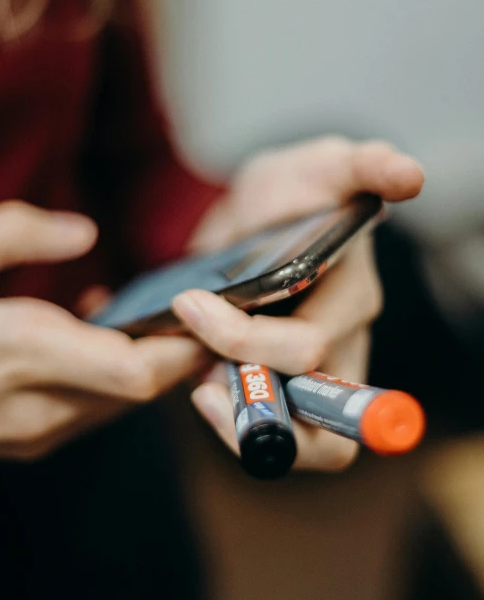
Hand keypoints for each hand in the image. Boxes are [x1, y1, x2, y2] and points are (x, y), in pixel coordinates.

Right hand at [0, 202, 207, 461]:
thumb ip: (17, 235)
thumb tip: (84, 233)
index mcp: (19, 352)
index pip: (136, 370)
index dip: (186, 346)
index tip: (217, 311)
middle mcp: (35, 406)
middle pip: (141, 389)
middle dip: (181, 352)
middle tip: (206, 308)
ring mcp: (28, 432)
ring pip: (119, 403)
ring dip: (147, 363)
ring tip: (157, 313)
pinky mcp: (21, 441)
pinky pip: (89, 409)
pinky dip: (110, 375)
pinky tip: (97, 335)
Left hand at [174, 138, 424, 471]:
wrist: (268, 212)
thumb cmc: (299, 189)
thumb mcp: (326, 166)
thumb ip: (367, 166)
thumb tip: (410, 175)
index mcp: (349, 293)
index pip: (313, 349)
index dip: (260, 356)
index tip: (197, 320)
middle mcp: (340, 339)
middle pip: (304, 404)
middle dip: (237, 382)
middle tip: (189, 355)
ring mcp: (312, 369)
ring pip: (296, 433)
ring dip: (240, 420)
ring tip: (198, 386)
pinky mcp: (282, 381)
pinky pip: (272, 424)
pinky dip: (235, 419)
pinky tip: (203, 385)